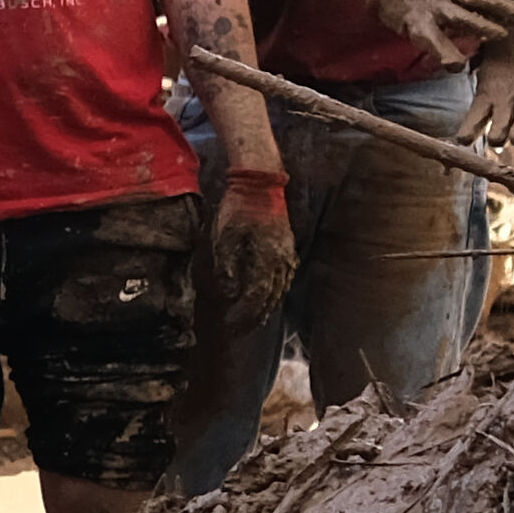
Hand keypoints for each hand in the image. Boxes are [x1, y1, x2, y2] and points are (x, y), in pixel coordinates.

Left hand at [194, 171, 297, 352]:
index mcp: (265, 258)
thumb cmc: (240, 206)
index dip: (243, 314)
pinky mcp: (287, 246)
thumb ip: (228, 263)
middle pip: (269, 297)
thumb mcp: (226, 233)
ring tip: (255, 320)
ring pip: (279, 289)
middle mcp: (280, 260)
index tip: (231, 326)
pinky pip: (284, 277)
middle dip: (254, 316)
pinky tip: (270, 297)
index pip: (255, 296)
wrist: (261, 181)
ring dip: (266, 307)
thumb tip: (229, 289)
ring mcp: (286, 253)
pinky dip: (276, 291)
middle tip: (240, 331)